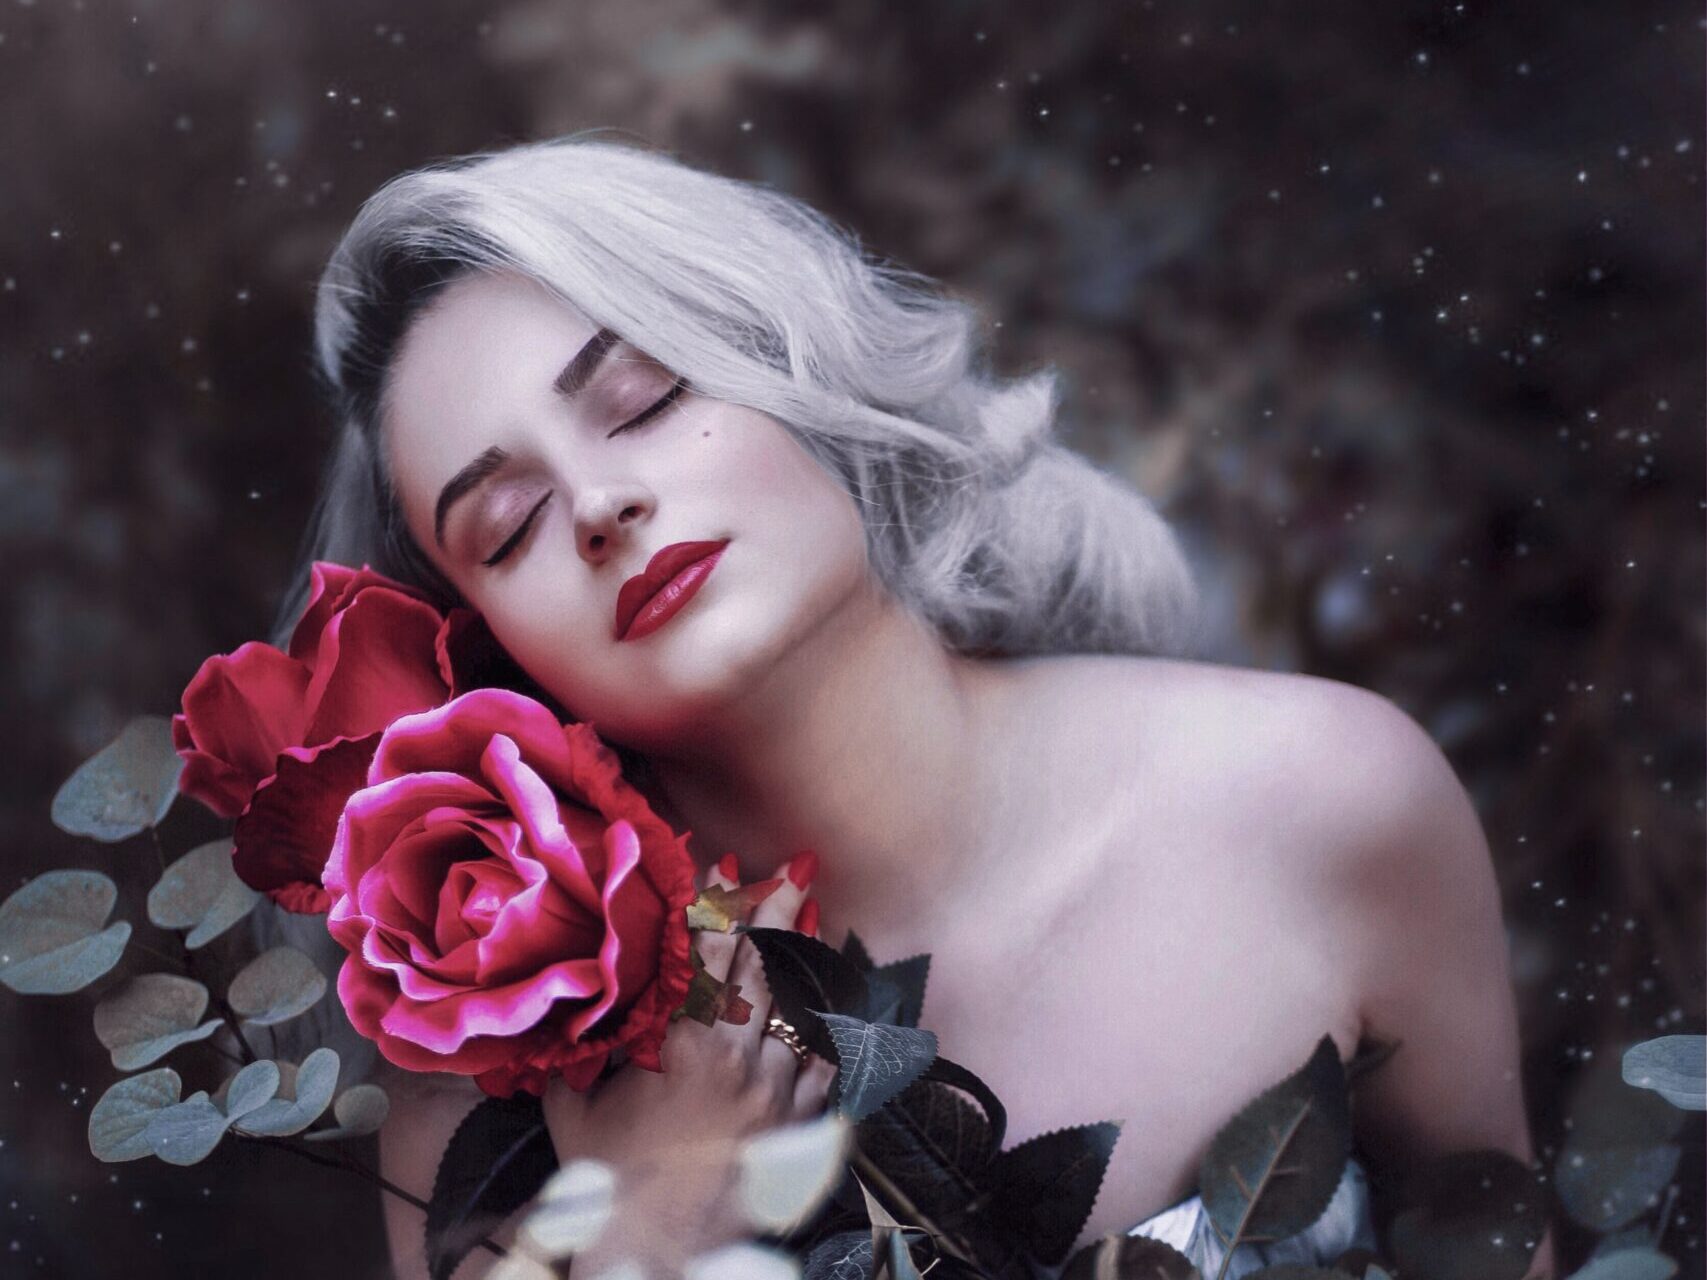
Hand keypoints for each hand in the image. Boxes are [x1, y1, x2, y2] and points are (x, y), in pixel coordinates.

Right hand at [539, 851, 837, 1274]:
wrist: (659, 1255)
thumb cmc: (608, 1183)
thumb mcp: (576, 1105)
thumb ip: (578, 1046)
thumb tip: (567, 996)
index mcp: (684, 1048)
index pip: (709, 958)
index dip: (719, 907)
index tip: (725, 866)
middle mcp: (740, 1061)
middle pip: (766, 968)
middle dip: (779, 911)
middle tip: (796, 868)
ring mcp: (777, 1092)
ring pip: (801, 1005)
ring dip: (806, 955)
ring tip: (816, 910)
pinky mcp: (799, 1124)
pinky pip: (828, 1058)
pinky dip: (832, 1019)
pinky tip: (836, 991)